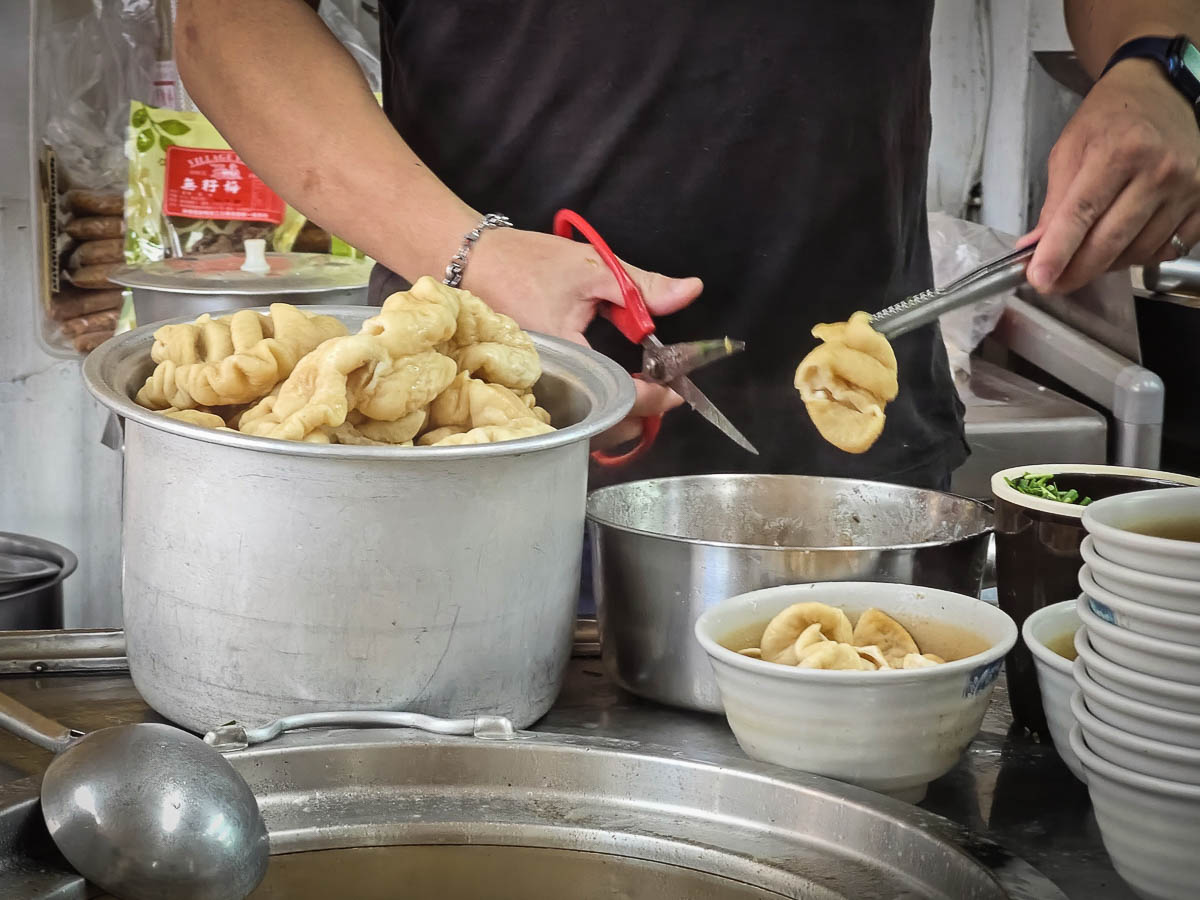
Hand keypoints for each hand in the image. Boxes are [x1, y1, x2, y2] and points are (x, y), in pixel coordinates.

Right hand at [461, 226, 703, 448]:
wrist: (471, 260)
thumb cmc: (526, 262)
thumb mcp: (592, 267)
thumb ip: (643, 284)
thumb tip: (690, 290)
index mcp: (562, 350)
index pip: (614, 392)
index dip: (650, 398)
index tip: (674, 392)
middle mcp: (543, 379)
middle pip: (597, 424)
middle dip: (635, 418)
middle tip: (663, 401)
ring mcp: (531, 389)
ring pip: (579, 427)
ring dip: (614, 421)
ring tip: (641, 402)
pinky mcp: (526, 389)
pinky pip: (563, 414)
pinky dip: (590, 413)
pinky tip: (608, 399)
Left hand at [1022, 59, 1199, 294]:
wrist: (1160, 94)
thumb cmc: (1108, 119)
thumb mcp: (1069, 149)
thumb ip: (1054, 202)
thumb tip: (1035, 249)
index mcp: (1121, 151)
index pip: (1082, 213)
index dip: (1058, 251)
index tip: (1039, 279)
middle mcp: (1160, 170)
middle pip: (1112, 240)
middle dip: (1076, 271)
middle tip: (1052, 284)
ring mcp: (1187, 188)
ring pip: (1139, 251)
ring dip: (1106, 265)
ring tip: (1084, 258)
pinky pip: (1168, 249)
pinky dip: (1139, 257)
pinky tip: (1121, 247)